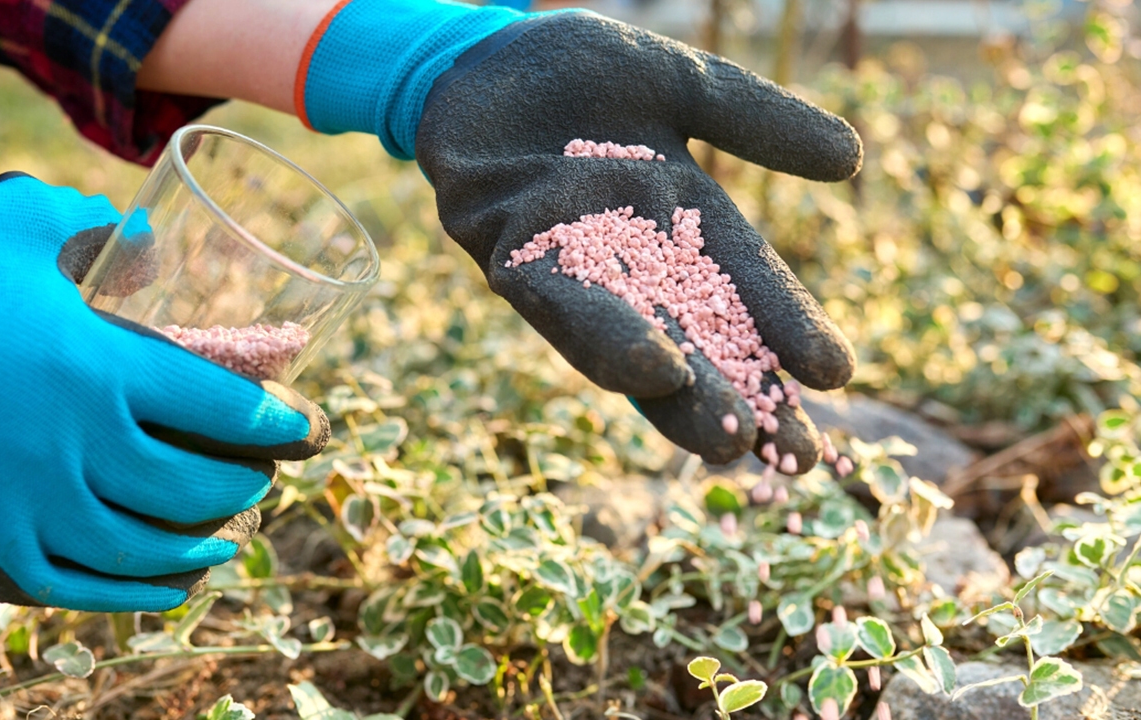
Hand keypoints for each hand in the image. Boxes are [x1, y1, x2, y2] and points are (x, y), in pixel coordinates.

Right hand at [0, 174, 327, 611]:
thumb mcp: (13, 219)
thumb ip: (92, 225)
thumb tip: (145, 238)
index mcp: (99, 366)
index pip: (219, 407)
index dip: (276, 422)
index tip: (307, 427)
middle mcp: (76, 442)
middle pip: (191, 485)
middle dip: (242, 485)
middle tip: (262, 477)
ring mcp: (27, 495)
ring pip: (139, 544)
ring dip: (197, 547)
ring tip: (228, 542)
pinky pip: (67, 581)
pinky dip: (126, 594)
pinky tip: (163, 590)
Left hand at [416, 13, 861, 471]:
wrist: (481, 54)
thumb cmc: (580, 71)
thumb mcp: (681, 85)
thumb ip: (755, 120)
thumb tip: (853, 160)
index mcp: (680, 218)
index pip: (744, 283)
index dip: (786, 327)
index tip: (835, 374)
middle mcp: (629, 256)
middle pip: (695, 337)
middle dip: (743, 397)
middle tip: (798, 459)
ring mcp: (566, 262)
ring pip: (628, 340)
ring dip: (678, 393)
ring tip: (727, 439)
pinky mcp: (504, 252)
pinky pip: (554, 304)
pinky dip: (604, 338)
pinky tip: (653, 370)